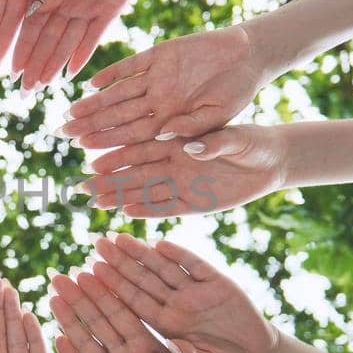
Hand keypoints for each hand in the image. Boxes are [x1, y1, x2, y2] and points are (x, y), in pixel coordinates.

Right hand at [12, 0, 149, 90]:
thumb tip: (36, 10)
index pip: (31, 23)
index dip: (20, 45)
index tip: (8, 66)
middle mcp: (66, 4)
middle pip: (46, 40)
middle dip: (33, 64)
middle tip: (22, 88)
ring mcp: (87, 10)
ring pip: (66, 44)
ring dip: (52, 65)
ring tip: (39, 86)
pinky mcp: (108, 12)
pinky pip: (92, 39)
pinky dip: (81, 56)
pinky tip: (70, 75)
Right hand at [49, 270, 202, 352]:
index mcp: (147, 343)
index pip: (123, 313)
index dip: (107, 292)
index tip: (91, 270)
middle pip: (99, 321)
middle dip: (80, 298)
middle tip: (61, 275)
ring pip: (86, 342)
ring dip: (69, 321)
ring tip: (54, 298)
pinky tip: (57, 340)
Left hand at [60, 25, 262, 149]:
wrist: (248, 55)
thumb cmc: (238, 91)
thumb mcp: (219, 113)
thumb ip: (193, 125)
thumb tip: (166, 136)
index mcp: (171, 120)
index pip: (136, 140)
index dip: (114, 151)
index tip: (92, 165)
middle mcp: (158, 101)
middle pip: (119, 119)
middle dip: (93, 128)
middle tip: (66, 137)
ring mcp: (156, 78)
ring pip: (118, 93)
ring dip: (95, 103)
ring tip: (71, 114)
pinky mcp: (158, 54)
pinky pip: (130, 66)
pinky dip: (113, 73)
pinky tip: (92, 83)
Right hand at [80, 125, 286, 216]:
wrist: (272, 162)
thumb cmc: (254, 143)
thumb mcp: (238, 139)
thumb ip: (215, 142)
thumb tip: (193, 145)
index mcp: (180, 142)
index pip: (143, 148)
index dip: (118, 154)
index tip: (92, 158)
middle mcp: (175, 164)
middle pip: (135, 172)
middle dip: (108, 178)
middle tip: (80, 184)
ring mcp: (183, 184)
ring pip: (145, 191)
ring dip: (120, 196)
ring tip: (94, 201)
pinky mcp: (195, 203)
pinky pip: (167, 209)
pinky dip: (147, 211)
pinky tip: (126, 213)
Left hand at [87, 234, 277, 352]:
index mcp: (164, 326)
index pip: (132, 304)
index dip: (112, 289)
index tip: (91, 273)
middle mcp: (175, 306)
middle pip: (141, 281)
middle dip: (119, 263)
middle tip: (97, 243)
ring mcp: (195, 293)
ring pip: (163, 269)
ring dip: (142, 253)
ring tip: (120, 237)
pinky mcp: (218, 283)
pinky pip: (195, 266)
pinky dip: (179, 255)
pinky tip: (160, 243)